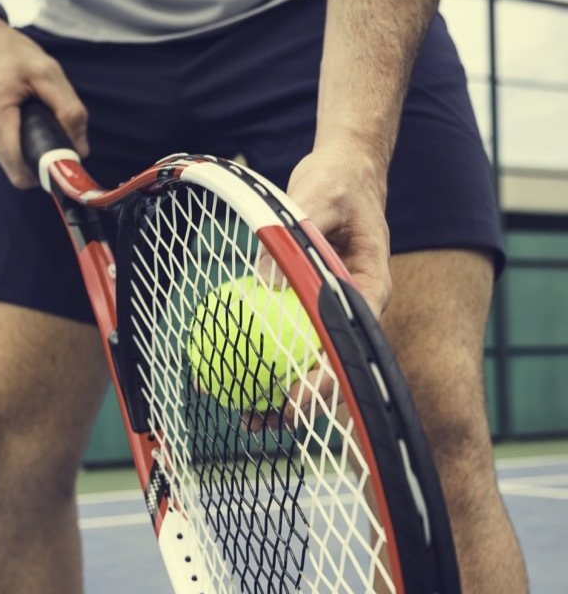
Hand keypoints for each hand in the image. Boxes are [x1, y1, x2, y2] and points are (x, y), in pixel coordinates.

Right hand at [0, 17, 88, 188]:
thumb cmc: (4, 52)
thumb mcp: (46, 72)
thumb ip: (69, 111)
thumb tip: (80, 149)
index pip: (22, 174)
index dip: (46, 171)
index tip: (61, 157)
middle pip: (19, 167)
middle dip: (38, 150)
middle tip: (46, 121)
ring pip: (11, 157)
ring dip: (25, 139)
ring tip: (25, 108)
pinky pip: (1, 147)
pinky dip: (13, 133)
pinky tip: (11, 109)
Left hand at [244, 139, 391, 433]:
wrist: (342, 170)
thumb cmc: (339, 181)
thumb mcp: (320, 198)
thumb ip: (299, 233)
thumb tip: (268, 281)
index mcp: (369, 287)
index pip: (348, 343)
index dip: (326, 379)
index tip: (296, 402)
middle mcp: (350, 305)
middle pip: (326, 363)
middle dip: (295, 402)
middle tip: (259, 424)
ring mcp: (328, 305)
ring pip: (303, 356)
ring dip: (274, 387)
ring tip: (242, 417)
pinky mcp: (305, 299)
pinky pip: (281, 330)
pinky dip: (256, 350)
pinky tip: (224, 368)